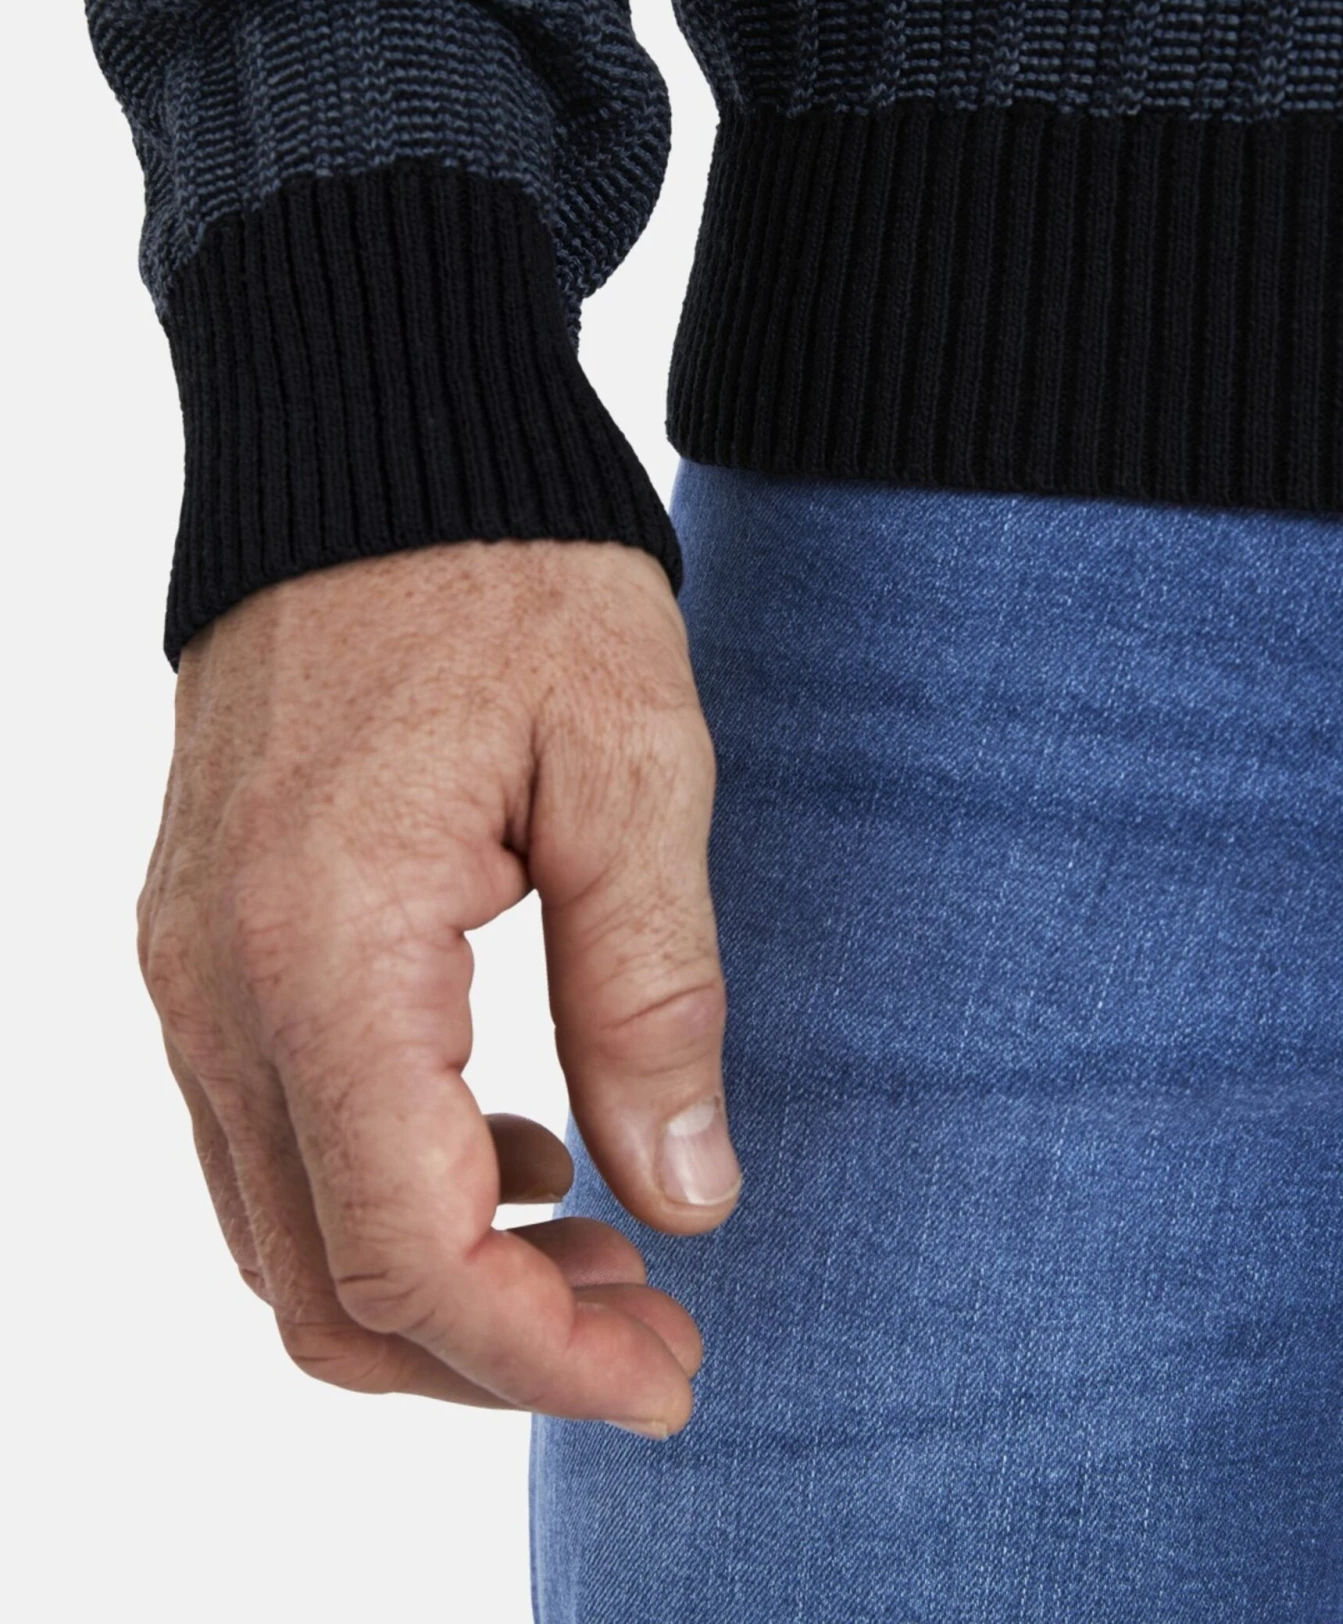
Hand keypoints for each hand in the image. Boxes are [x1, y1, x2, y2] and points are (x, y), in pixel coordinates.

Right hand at [137, 539, 738, 1436]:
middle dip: (494, 1354)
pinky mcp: (201, 938)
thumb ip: (652, 995)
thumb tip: (683, 1199)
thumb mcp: (632, 768)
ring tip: (603, 1248)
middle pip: (322, 1285)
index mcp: (323, 950)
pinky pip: (266, 1134)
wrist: (374, 442)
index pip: (406, 1254)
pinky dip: (383, 1194)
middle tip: (656, 1332)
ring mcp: (186, 965)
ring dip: (439, 1285)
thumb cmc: (513, 576)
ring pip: (283, 1230)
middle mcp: (215, 985)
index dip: (542, 1357)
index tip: (673, 1373)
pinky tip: (511, 1144)